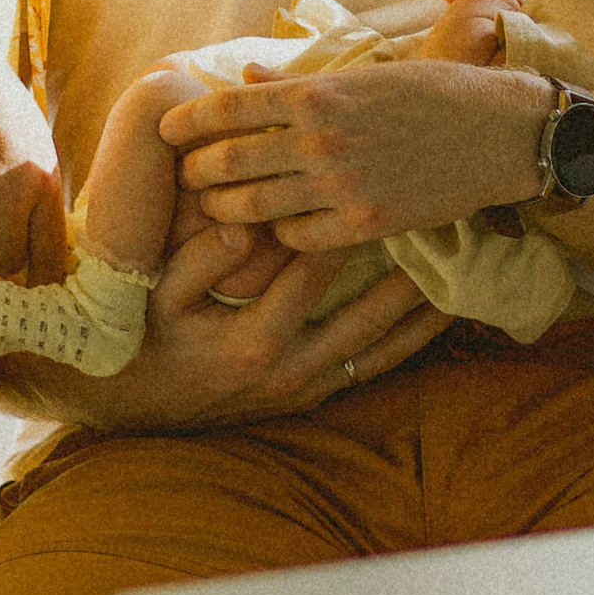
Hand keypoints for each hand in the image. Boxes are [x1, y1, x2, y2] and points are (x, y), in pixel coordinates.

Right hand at [10, 221, 447, 432]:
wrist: (127, 408)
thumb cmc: (140, 340)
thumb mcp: (156, 298)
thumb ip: (198, 261)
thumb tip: (240, 226)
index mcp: (253, 339)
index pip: (314, 271)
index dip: (347, 225)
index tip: (382, 186)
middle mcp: (288, 369)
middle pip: (367, 314)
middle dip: (408, 271)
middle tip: (446, 229)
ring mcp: (302, 388)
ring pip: (379, 350)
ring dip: (420, 316)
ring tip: (466, 277)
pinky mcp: (307, 398)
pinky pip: (370, 372)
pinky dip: (406, 347)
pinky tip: (436, 322)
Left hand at [161, 59, 551, 250]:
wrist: (500, 132)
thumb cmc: (433, 93)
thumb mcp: (363, 75)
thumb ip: (299, 84)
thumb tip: (246, 78)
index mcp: (315, 94)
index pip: (225, 107)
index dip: (185, 121)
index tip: (168, 130)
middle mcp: (319, 139)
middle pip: (225, 163)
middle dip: (194, 172)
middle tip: (186, 178)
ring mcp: (340, 185)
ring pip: (251, 210)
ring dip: (224, 212)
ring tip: (216, 210)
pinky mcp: (364, 224)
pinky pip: (296, 239)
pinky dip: (277, 236)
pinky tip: (277, 229)